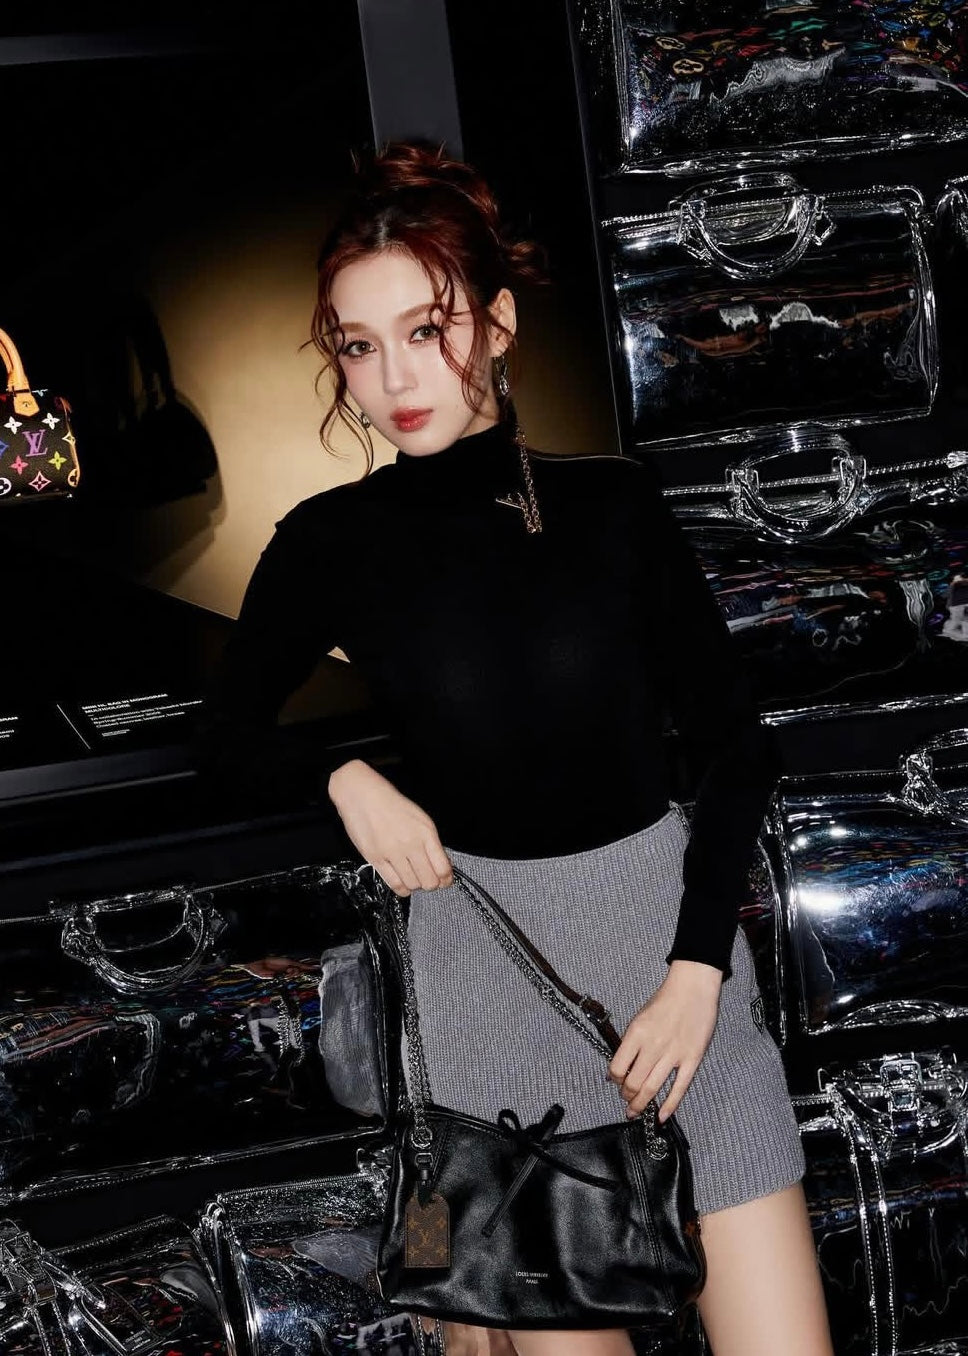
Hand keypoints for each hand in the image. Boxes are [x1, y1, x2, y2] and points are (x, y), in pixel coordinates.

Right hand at [328, 759, 452, 895]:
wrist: (364, 795)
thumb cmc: (392, 805)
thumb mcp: (420, 819)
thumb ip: (431, 843)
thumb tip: (441, 865)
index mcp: (426, 833)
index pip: (443, 868)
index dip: (446, 879)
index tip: (445, 880)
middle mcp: (411, 844)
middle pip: (429, 881)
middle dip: (432, 884)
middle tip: (429, 880)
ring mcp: (393, 853)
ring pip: (412, 885)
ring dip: (416, 885)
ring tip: (414, 878)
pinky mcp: (376, 859)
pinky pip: (394, 884)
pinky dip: (402, 888)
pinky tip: (403, 883)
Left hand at [607, 960, 722, 1122]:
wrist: (693, 988)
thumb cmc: (665, 1001)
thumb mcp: (640, 1018)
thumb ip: (631, 1042)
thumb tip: (620, 1066)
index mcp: (636, 1033)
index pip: (617, 1067)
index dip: (614, 1080)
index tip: (615, 1083)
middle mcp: (653, 1046)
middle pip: (633, 1083)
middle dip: (626, 1097)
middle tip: (626, 1102)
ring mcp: (673, 1054)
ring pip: (652, 1089)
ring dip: (641, 1105)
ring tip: (636, 1112)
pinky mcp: (692, 1059)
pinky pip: (679, 1088)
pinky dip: (669, 1106)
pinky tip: (661, 1117)